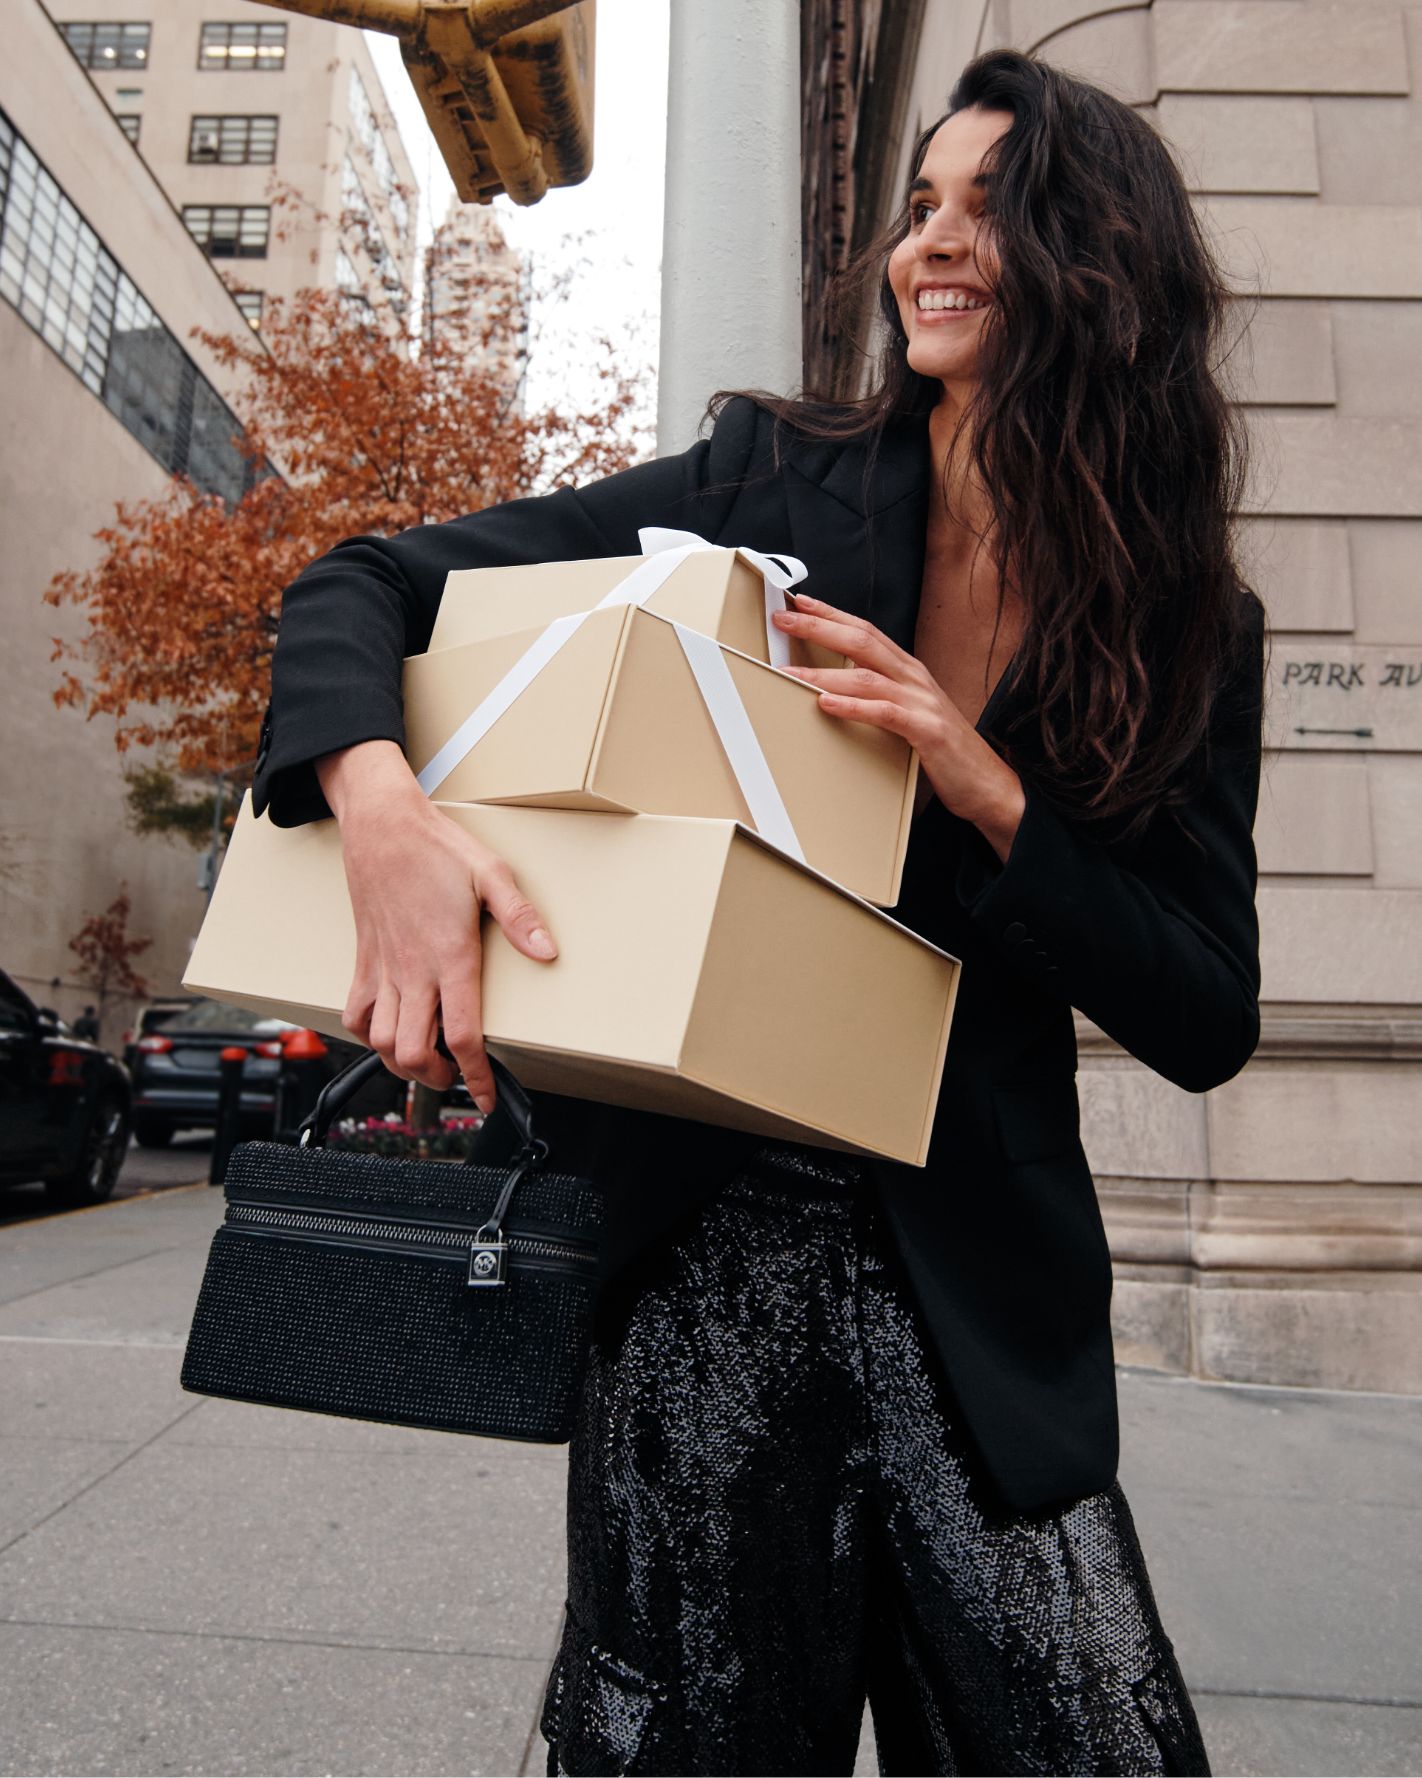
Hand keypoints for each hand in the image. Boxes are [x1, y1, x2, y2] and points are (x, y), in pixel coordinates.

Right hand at [315, 741, 557, 1108]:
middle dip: (438, 1078)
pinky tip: (391, 1031)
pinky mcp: (363, 960)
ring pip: (380, 1041)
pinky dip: (369, 1035)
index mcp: (451, 956)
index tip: (488, 1096)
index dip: (477, 1076)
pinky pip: (355, 1014)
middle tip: (459, 1077)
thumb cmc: (436, 847)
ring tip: (429, 1062)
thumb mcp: (491, 874)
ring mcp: (383, 968)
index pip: (463, 1035)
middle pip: (414, 1052)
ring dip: (403, 1063)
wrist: (381, 825)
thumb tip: (549, 952)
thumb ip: (521, 919)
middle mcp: (413, 970)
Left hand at [771, 594, 1024, 849]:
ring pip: (866, 676)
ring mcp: (922, 702)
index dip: (831, 614)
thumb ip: (879, 696)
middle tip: (783, 620)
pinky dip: (852, 706)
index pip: (865, 631)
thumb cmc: (944, 749)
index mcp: (909, 671)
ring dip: (822, 672)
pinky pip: (884, 713)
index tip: (799, 603)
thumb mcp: (909, 712)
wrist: (987, 782)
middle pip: (861, 641)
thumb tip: (834, 688)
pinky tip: (826, 704)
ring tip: (788, 671)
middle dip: (819, 627)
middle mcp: (915, 678)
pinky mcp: (926, 730)